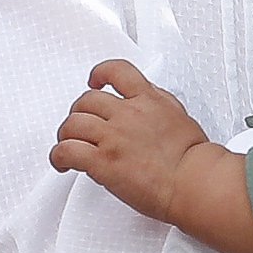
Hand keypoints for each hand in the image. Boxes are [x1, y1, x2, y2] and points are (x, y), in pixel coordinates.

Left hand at [51, 60, 215, 222]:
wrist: (193, 181)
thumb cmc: (193, 159)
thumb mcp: (178, 116)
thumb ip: (157, 105)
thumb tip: (148, 103)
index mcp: (148, 99)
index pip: (116, 71)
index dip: (99, 74)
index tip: (94, 81)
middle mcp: (127, 114)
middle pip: (87, 100)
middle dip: (79, 112)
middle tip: (80, 125)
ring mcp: (113, 137)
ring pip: (72, 124)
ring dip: (66, 135)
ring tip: (68, 144)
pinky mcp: (102, 161)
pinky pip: (67, 151)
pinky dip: (58, 156)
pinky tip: (62, 163)